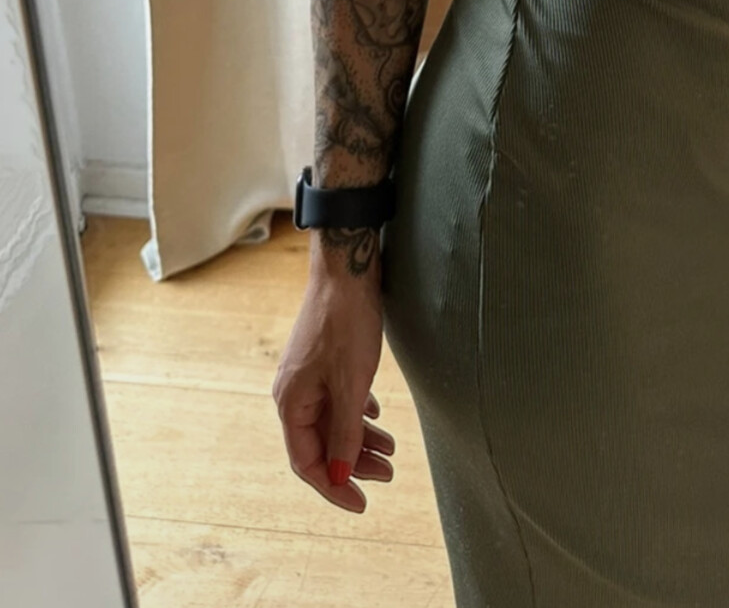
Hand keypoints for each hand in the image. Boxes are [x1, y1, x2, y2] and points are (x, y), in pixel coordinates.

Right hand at [273, 267, 394, 512]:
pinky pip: (338, 399)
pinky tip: (376, 418)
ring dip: (361, 440)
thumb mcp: (351, 383)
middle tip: (389, 475)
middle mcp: (294, 393)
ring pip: (333, 421)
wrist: (347, 268)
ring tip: (392, 453)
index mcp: (291, 403)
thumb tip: (339, 475)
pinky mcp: (324, 360)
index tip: (362, 503)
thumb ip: (345, 433)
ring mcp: (308, 376)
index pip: (307, 462)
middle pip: (322, 444)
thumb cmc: (346, 323)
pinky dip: (358, 414)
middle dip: (354, 463)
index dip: (334, 486)